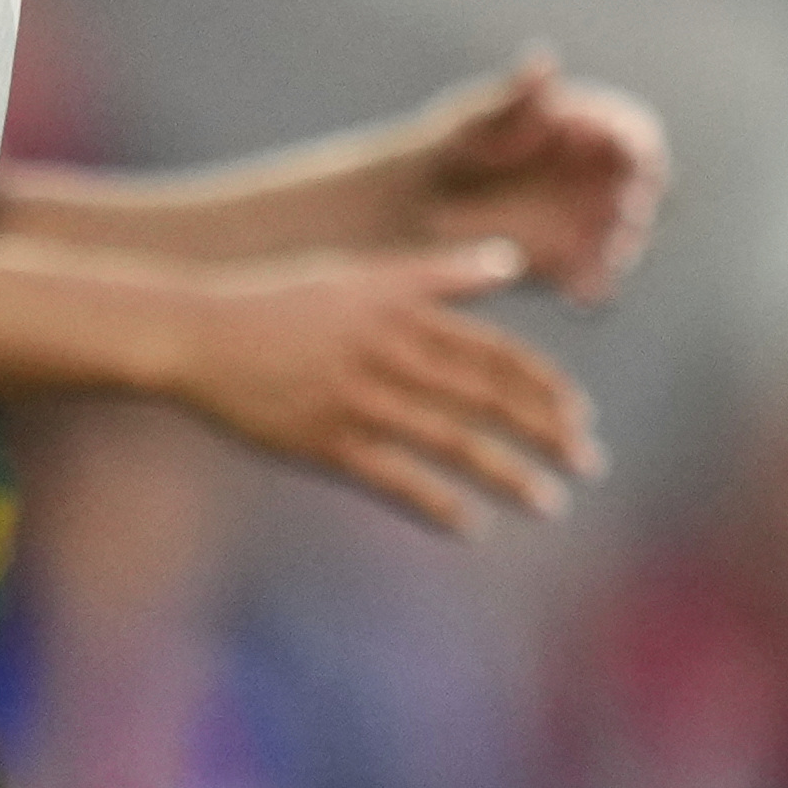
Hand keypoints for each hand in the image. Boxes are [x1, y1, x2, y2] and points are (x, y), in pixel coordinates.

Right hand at [156, 242, 602, 535]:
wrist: (197, 334)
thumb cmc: (283, 301)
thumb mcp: (364, 274)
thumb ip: (440, 273)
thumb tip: (508, 260)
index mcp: (405, 314)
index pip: (497, 355)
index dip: (544, 389)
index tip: (581, 418)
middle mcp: (391, 355)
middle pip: (488, 400)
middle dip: (547, 434)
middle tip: (589, 464)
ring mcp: (358, 401)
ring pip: (452, 443)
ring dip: (508, 476)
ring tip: (550, 503)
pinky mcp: (324, 444)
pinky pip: (394, 479)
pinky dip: (437, 505)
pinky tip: (473, 528)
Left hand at [410, 50, 670, 301]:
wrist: (418, 205)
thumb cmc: (452, 147)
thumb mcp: (476, 118)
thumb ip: (513, 95)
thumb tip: (544, 62)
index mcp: (591, 132)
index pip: (638, 136)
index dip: (641, 148)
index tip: (633, 160)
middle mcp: (600, 181)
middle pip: (644, 194)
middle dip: (638, 203)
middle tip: (625, 213)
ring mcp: (589, 226)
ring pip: (627, 241)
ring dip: (622, 249)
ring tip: (605, 256)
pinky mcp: (570, 267)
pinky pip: (596, 283)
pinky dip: (594, 287)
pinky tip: (577, 291)